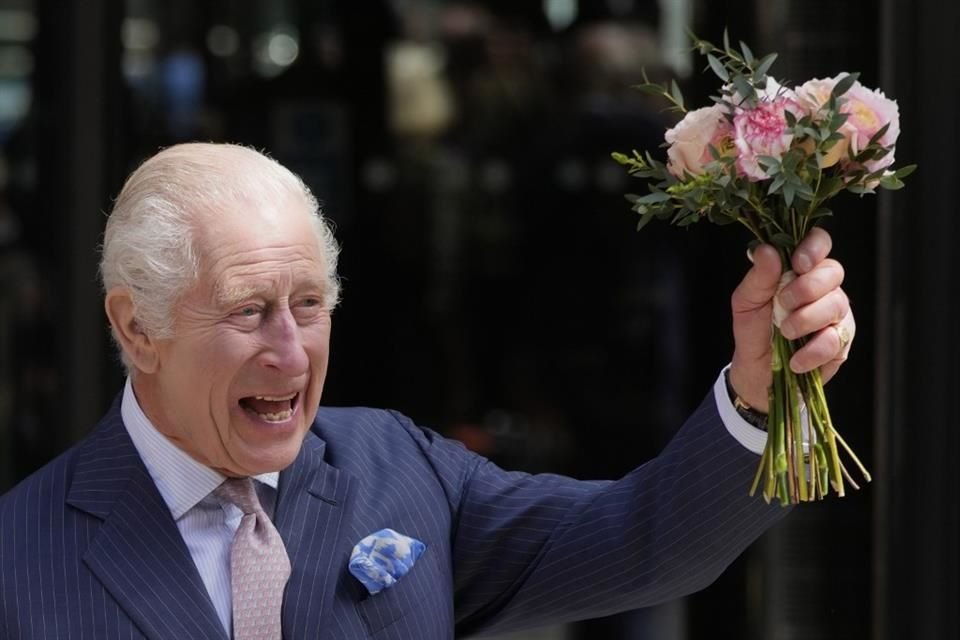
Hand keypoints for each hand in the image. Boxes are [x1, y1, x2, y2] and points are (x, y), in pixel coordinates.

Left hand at [728, 227, 854, 411]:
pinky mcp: (842, 342)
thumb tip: (766, 250)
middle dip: (807, 287)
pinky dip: (812, 351)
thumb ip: (759, 277)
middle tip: (783, 303)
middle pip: (833, 271)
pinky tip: (795, 359)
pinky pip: (836, 339)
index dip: (814, 247)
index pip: (819, 243)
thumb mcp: (746, 302)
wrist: (756, 372)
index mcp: (799, 270)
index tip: (798, 263)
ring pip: (837, 304)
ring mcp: (836, 314)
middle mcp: (823, 288)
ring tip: (785, 332)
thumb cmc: (754, 330)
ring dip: (806, 319)